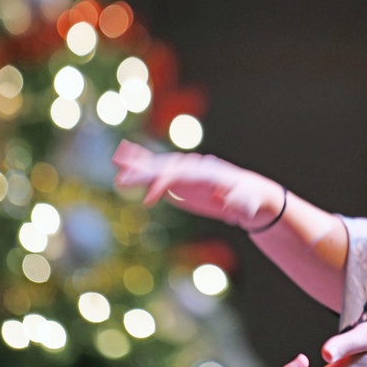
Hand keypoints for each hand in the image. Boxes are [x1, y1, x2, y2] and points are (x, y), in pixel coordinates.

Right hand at [112, 140, 283, 229]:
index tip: (148, 200)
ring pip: (159, 165)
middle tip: (122, 181)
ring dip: (138, 165)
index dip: (164, 184)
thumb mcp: (247, 205)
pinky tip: (123, 163)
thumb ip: (238, 204)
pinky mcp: (180, 180)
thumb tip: (226, 202)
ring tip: (116, 162)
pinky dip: (141, 167)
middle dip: (145, 173)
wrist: (249, 194)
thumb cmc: (250, 201)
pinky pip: (158, 172)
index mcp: (207, 173)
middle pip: (165, 167)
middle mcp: (194, 168)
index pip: (180, 175)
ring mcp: (186, 172)